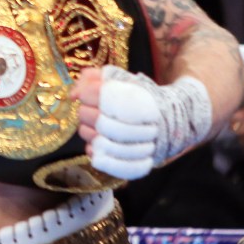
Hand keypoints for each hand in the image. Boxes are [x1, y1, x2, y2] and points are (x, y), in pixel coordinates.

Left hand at [72, 65, 211, 178]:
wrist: (169, 120)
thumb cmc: (137, 97)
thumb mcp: (120, 79)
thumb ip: (95, 77)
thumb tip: (73, 93)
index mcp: (137, 100)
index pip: (102, 96)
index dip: (87, 94)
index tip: (85, 93)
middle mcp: (141, 125)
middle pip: (97, 120)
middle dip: (86, 113)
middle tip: (90, 110)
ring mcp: (140, 147)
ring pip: (98, 141)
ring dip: (89, 132)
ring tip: (96, 126)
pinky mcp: (136, 165)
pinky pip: (108, 163)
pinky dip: (96, 154)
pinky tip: (96, 145)